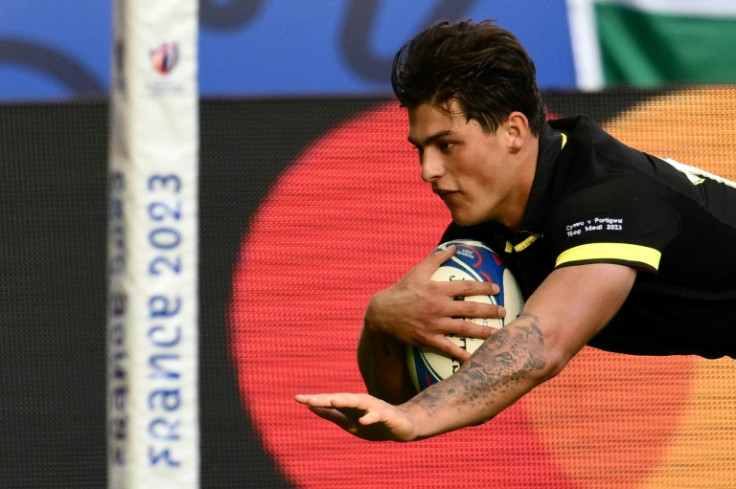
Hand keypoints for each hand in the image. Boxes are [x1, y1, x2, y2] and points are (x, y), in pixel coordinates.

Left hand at [294, 393, 416, 441]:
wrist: (402, 426)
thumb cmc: (373, 424)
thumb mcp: (348, 422)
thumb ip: (331, 415)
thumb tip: (311, 407)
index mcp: (349, 405)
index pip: (329, 401)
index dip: (314, 400)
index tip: (297, 398)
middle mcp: (360, 401)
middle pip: (340, 398)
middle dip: (325, 398)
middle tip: (309, 400)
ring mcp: (373, 406)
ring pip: (358, 401)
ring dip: (345, 400)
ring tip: (332, 400)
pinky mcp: (386, 414)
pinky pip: (377, 415)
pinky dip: (370, 417)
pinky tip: (363, 421)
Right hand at [365, 245, 504, 360]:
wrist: (382, 314)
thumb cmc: (401, 291)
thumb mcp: (417, 271)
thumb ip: (436, 258)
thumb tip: (454, 247)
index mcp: (437, 289)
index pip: (466, 286)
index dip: (483, 287)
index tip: (495, 289)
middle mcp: (438, 307)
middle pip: (470, 309)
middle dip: (489, 310)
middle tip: (503, 312)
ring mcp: (434, 324)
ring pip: (464, 329)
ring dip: (483, 332)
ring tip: (498, 334)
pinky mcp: (428, 339)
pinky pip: (448, 348)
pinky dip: (461, 355)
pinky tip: (474, 359)